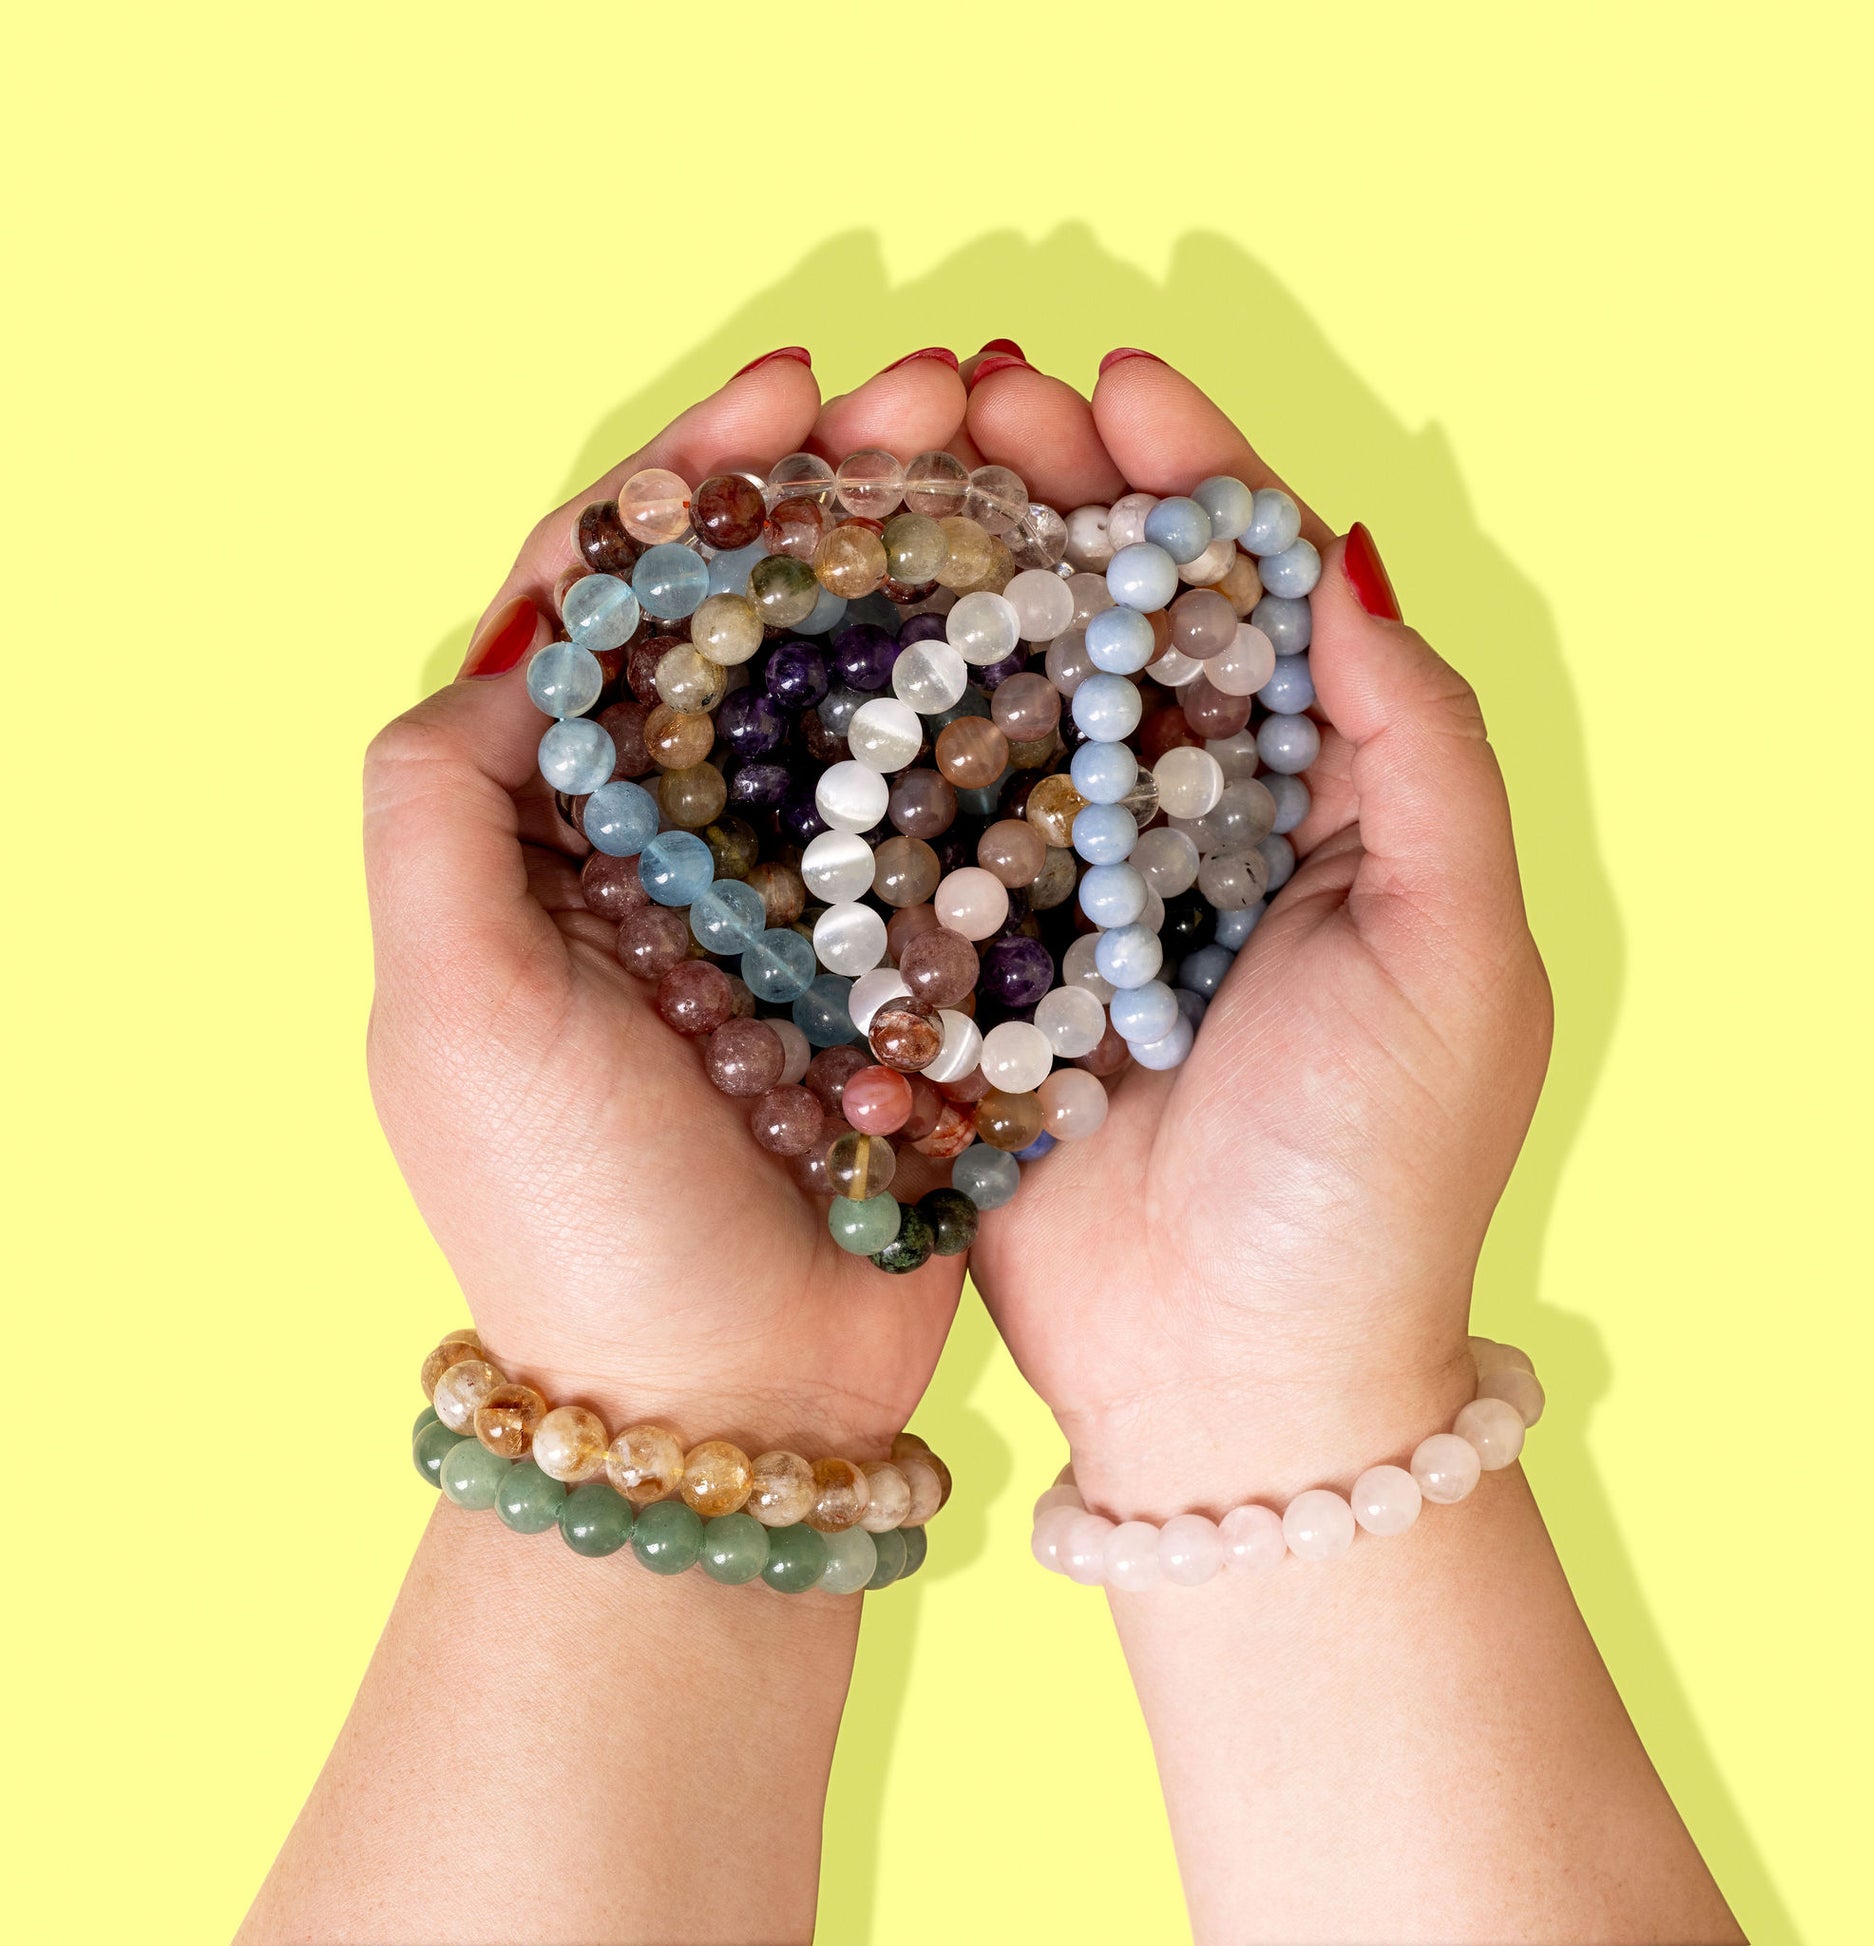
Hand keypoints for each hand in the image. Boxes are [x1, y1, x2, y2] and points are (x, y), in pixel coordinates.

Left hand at [362, 350, 978, 1448]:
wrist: (732, 1397)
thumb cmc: (576, 1217)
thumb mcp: (456, 1014)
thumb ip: (432, 814)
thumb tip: (512, 655)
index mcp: (547, 836)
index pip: (598, 608)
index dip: (687, 490)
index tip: (790, 403)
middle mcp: (669, 848)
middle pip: (747, 624)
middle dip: (838, 496)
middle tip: (950, 404)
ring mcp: (794, 899)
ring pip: (858, 696)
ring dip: (932, 579)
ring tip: (1030, 480)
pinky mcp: (898, 958)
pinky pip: (944, 808)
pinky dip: (997, 719)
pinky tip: (1070, 640)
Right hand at [959, 354, 1552, 1505]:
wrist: (1238, 1383)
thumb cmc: (1374, 1176)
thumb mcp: (1458, 958)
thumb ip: (1423, 755)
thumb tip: (1341, 563)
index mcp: (1318, 806)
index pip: (1251, 602)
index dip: (1191, 483)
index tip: (1121, 390)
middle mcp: (1186, 832)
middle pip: (1109, 623)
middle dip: (1045, 498)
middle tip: (964, 399)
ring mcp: (1064, 899)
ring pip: (1002, 702)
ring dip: (944, 583)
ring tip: (872, 475)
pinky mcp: (969, 972)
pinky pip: (915, 829)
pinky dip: (873, 735)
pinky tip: (814, 639)